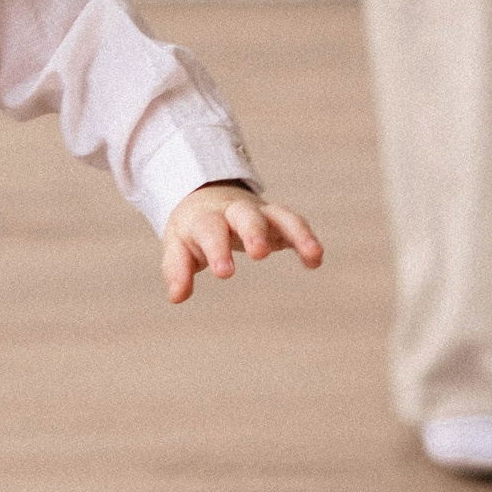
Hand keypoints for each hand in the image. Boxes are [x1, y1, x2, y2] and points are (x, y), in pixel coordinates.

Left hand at [161, 182, 322, 303]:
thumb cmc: (192, 228)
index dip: (217, 249)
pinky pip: (295, 224)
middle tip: (259, 252)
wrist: (207, 195)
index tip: (224, 273)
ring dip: (296, 232)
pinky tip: (315, 260)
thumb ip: (177, 269)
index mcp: (205, 218)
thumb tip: (176, 296)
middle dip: (254, 231)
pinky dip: (306, 239)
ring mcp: (259, 214)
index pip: (210, 230)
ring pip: (279, 215)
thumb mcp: (178, 245)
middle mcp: (234, 212)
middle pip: (245, 215)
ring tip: (313, 253)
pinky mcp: (277, 220)